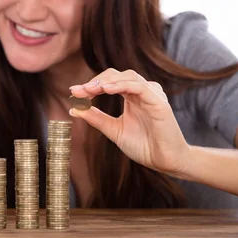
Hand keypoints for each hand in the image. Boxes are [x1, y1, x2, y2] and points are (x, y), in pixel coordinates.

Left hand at [68, 69, 190, 176]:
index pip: (108, 82)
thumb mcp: (113, 130)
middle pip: (116, 75)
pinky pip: (140, 87)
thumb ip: (96, 118)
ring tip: (90, 89)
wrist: (164, 162)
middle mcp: (141, 92)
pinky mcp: (159, 102)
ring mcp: (151, 94)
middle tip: (78, 91)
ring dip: (106, 81)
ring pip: (128, 76)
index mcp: (131, 96)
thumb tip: (73, 109)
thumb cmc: (143, 146)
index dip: (90, 85)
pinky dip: (123, 85)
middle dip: (95, 81)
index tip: (73, 92)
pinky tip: (107, 89)